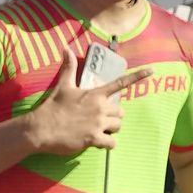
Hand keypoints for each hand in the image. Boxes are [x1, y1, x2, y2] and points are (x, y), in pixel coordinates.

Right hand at [24, 53, 152, 154]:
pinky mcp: (93, 139)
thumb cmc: (52, 106)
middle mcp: (100, 107)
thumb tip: (65, 48)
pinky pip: (111, 143)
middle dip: (113, 116)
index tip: (152, 71)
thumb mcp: (63, 85)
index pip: (121, 82)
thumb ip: (68, 67)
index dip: (138, 76)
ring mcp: (98, 123)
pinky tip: (99, 143)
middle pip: (121, 112)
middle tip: (100, 119)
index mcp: (95, 94)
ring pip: (118, 126)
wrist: (40, 129)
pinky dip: (108, 144)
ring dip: (111, 129)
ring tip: (98, 130)